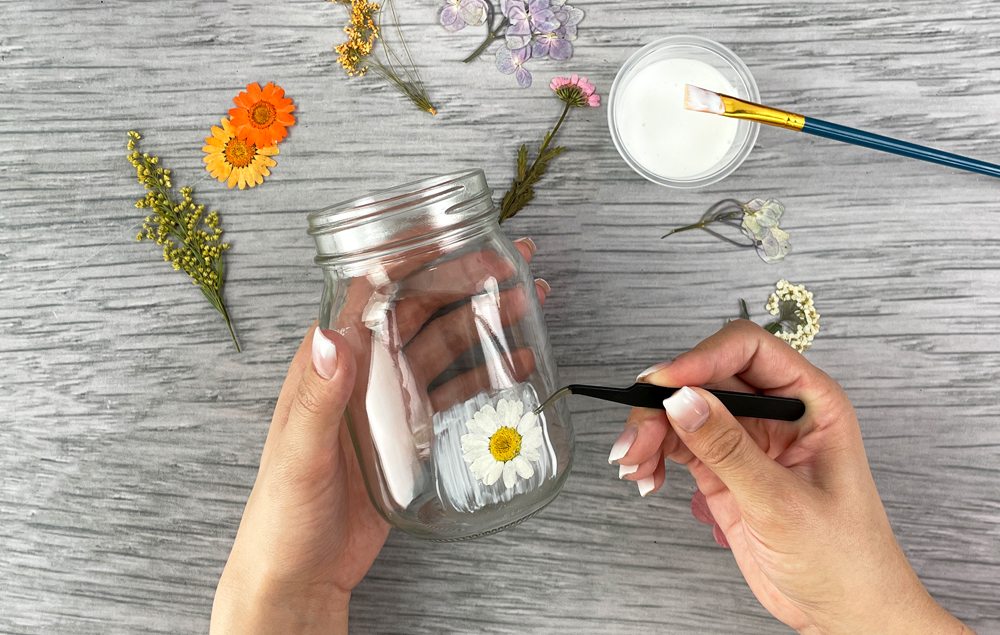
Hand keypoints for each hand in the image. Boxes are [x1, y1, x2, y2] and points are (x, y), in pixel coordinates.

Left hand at [211, 238, 546, 633]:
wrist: (300, 574)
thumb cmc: (282, 516)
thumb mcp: (298, 456)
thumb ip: (318, 399)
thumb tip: (333, 335)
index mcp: (326, 363)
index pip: (371, 294)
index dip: (414, 262)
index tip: (455, 239)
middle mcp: (359, 372)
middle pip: (418, 312)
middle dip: (464, 284)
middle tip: (510, 269)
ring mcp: (386, 401)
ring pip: (441, 346)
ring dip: (481, 324)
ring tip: (524, 307)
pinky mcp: (407, 431)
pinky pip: (450, 391)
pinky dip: (483, 374)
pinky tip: (513, 365)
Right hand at [611, 320, 974, 634]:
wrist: (845, 611)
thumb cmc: (845, 558)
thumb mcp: (783, 501)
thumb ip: (729, 448)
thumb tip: (683, 400)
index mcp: (810, 401)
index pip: (748, 350)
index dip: (702, 358)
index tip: (663, 383)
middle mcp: (777, 411)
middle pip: (705, 377)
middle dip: (663, 402)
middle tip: (637, 438)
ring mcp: (748, 440)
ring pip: (685, 410)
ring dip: (651, 431)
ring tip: (633, 464)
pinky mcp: (725, 468)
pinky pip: (679, 444)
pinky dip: (655, 455)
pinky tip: (646, 476)